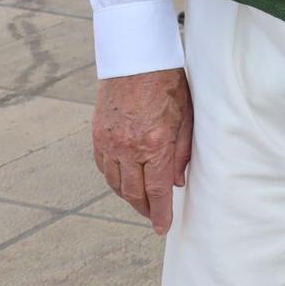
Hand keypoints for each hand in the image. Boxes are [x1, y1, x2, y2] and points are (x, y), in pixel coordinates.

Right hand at [92, 68, 191, 234]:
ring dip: (129, 197)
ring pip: (116, 183)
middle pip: (134, 192)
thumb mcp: (187, 116)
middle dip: (145, 209)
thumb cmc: (167, 82)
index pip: (156, 190)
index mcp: (153, 143)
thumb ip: (182, 152)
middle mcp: (127, 147)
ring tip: (142, 203)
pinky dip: (114, 179)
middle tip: (155, 218)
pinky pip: (104, 167)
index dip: (160, 212)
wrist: (135, 57)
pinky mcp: (98, 134)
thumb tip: (177, 182)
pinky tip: (125, 182)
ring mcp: (108, 141)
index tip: (163, 228)